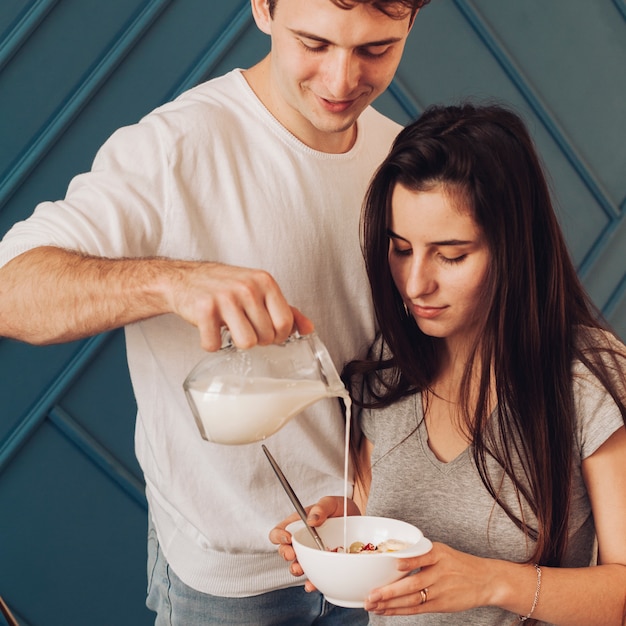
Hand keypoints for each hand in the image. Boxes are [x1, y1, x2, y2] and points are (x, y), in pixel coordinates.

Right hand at [165, 261, 313, 350]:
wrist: (184, 278)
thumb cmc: (224, 286)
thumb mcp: (258, 290)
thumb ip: (286, 309)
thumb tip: (309, 328)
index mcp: (264, 281)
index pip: (286, 322)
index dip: (279, 335)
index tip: (268, 333)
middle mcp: (247, 287)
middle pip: (267, 336)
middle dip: (256, 339)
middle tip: (243, 328)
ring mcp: (225, 297)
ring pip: (246, 343)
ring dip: (236, 343)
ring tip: (229, 330)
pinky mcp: (204, 309)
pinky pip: (215, 344)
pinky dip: (211, 344)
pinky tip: (209, 331)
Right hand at [269, 496, 360, 591]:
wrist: (359, 523)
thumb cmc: (341, 509)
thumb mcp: (332, 503)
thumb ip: (321, 507)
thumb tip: (311, 520)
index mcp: (299, 524)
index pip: (280, 530)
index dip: (278, 535)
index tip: (287, 538)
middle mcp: (302, 541)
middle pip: (284, 550)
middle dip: (285, 553)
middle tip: (292, 555)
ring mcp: (311, 555)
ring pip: (296, 566)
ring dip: (296, 569)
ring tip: (300, 569)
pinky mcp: (322, 566)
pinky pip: (314, 577)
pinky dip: (312, 582)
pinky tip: (312, 584)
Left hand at [364, 542, 499, 615]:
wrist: (485, 580)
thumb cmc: (458, 564)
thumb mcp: (442, 551)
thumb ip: (420, 554)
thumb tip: (392, 557)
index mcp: (438, 553)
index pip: (421, 557)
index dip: (408, 562)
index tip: (393, 564)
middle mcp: (439, 572)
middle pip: (412, 584)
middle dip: (389, 591)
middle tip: (371, 595)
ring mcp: (440, 590)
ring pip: (412, 600)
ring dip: (390, 604)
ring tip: (373, 606)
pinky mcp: (441, 605)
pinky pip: (417, 609)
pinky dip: (400, 610)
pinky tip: (387, 610)